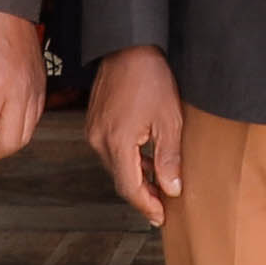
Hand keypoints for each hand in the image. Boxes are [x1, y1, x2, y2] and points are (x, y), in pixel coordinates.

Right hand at [85, 46, 189, 227]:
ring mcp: (93, 131)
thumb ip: (169, 158)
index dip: (146, 205)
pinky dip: (127, 161)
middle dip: (142, 195)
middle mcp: (99, 140)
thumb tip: (172, 189)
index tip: (160, 217)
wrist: (128, 47)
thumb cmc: (151, 78)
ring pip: (115, 167)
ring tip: (158, 185)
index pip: (129, 188)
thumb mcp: (169, 120)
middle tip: (164, 205)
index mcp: (117, 142)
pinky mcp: (94, 123)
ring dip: (135, 178)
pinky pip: (110, 152)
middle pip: (120, 180)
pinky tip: (144, 162)